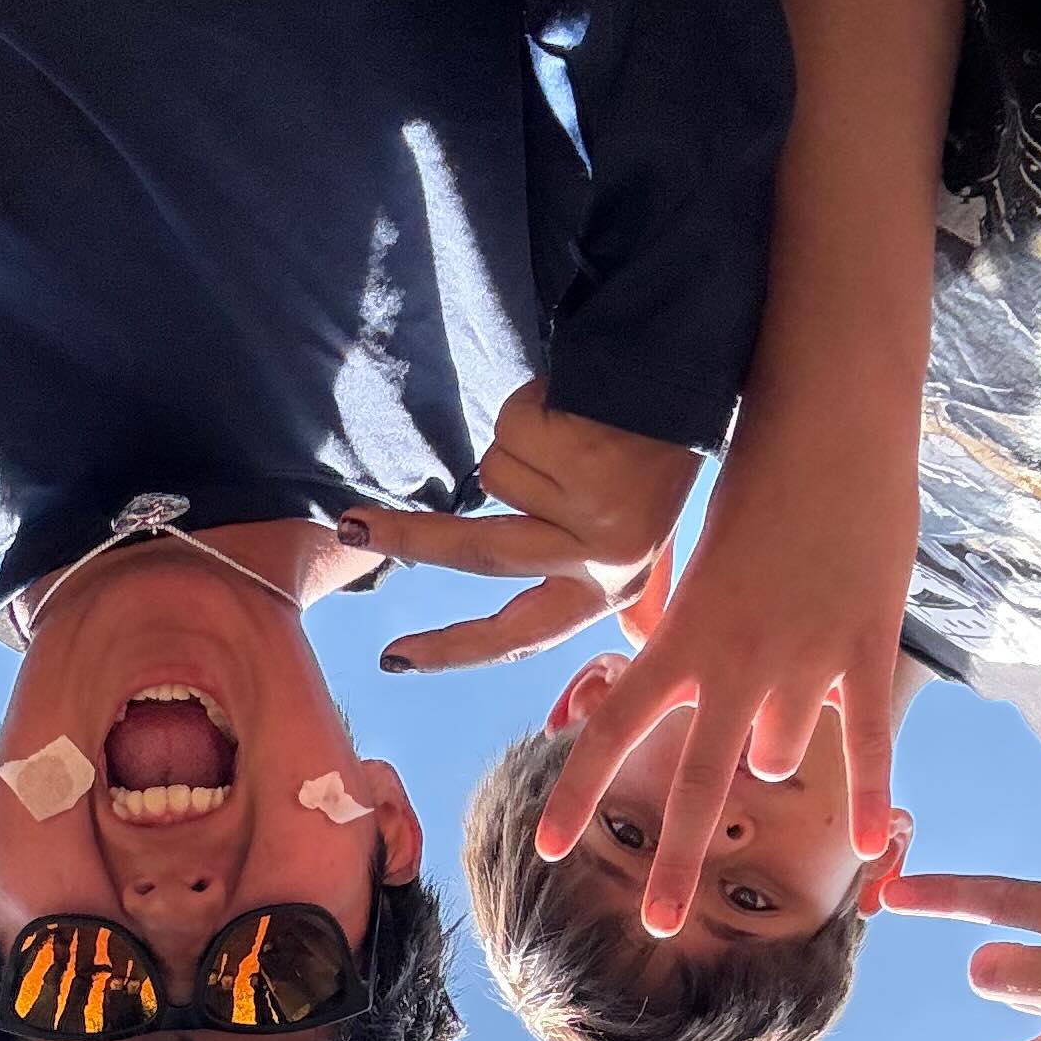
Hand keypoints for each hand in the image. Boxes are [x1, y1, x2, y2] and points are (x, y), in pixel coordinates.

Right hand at [337, 381, 696, 671]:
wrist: (691, 380)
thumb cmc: (649, 462)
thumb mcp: (622, 536)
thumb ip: (572, 577)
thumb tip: (517, 632)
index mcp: (607, 589)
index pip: (518, 635)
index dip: (453, 650)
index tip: (397, 660)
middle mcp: (606, 560)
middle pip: (479, 552)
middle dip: (409, 539)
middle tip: (349, 529)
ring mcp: (597, 506)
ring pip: (497, 476)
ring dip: (517, 441)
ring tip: (572, 426)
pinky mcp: (588, 452)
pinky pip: (513, 427)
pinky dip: (530, 406)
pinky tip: (574, 404)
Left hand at [531, 395, 918, 931]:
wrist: (828, 420)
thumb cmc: (757, 482)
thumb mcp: (705, 570)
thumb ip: (695, 645)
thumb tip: (691, 705)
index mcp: (677, 636)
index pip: (610, 729)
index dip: (578, 794)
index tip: (552, 850)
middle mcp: (730, 660)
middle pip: (694, 783)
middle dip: (675, 861)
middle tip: (657, 925)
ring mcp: (800, 658)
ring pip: (780, 755)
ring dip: (780, 746)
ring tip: (791, 679)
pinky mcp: (863, 646)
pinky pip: (863, 739)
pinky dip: (871, 794)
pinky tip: (873, 848)